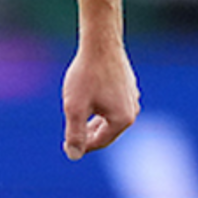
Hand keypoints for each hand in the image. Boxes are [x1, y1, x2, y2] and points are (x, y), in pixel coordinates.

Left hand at [60, 41, 138, 160]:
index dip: (81, 145)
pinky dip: (101, 107)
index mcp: (123, 120)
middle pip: (107, 131)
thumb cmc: (86, 74)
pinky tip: (90, 102)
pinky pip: (114, 104)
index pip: (100, 142)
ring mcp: (132, 96)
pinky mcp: (128, 85)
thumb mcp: (75, 107)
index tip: (65, 144)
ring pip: (111, 117)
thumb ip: (74, 133)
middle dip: (89, 134)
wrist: (100, 42)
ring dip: (95, 121)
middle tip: (70, 136)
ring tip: (79, 119)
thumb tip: (74, 155)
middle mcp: (133, 110)